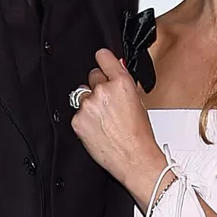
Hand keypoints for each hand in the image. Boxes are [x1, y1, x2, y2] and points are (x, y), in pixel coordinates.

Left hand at [71, 48, 168, 209]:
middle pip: (92, 76)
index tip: (102, 63)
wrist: (134, 159)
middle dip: (98, 87)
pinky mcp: (77, 120)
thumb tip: (116, 68)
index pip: (103, 56)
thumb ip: (124, 83)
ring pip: (82, 96)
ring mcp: (88, 105)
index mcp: (121, 83)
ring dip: (90, 104)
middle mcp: (103, 91)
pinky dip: (84, 120)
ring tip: (104, 121)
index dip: (103, 60)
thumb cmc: (140, 135)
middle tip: (108, 105)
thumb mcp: (139, 102)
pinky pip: (77, 114)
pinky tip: (98, 130)